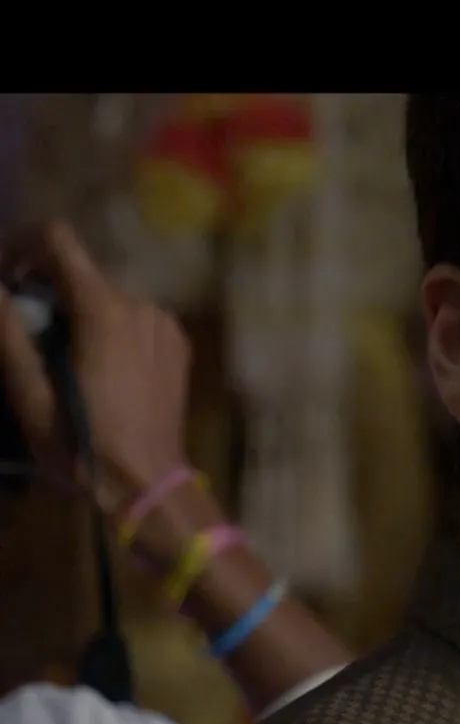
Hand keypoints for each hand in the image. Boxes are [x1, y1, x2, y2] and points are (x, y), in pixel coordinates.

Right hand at [0, 222, 193, 514]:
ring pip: (110, 297)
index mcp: (106, 310)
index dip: (25, 250)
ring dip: (80, 313)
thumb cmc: (82, 443)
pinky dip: (111, 328)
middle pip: (83, 274)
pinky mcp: (178, 344)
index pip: (60, 241)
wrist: (148, 482)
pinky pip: (135, 318)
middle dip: (49, 291)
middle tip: (30, 334)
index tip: (9, 281)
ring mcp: (167, 324)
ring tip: (65, 359)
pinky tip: (101, 368)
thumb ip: (9, 333)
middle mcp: (143, 305)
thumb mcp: (29, 392)